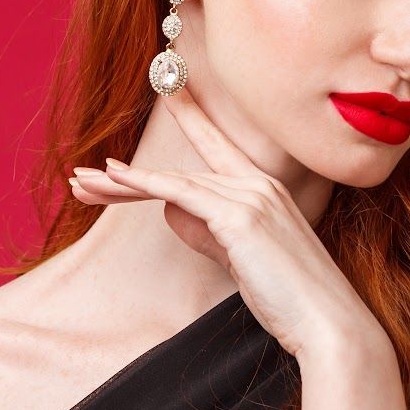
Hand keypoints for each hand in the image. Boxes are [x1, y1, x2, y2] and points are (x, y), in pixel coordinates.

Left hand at [67, 91, 382, 361]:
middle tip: (82, 179)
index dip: (191, 114)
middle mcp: (258, 182)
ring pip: (172, 181)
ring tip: (81, 186)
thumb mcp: (240, 259)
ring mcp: (250, 195)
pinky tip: (115, 179)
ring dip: (122, 185)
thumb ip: (206, 233)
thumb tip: (169, 210)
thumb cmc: (290, 298)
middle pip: (179, 170)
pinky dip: (145, 184)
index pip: (217, 144)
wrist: (327, 323)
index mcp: (264, 189)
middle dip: (126, 177)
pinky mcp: (239, 216)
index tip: (168, 87)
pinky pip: (180, 193)